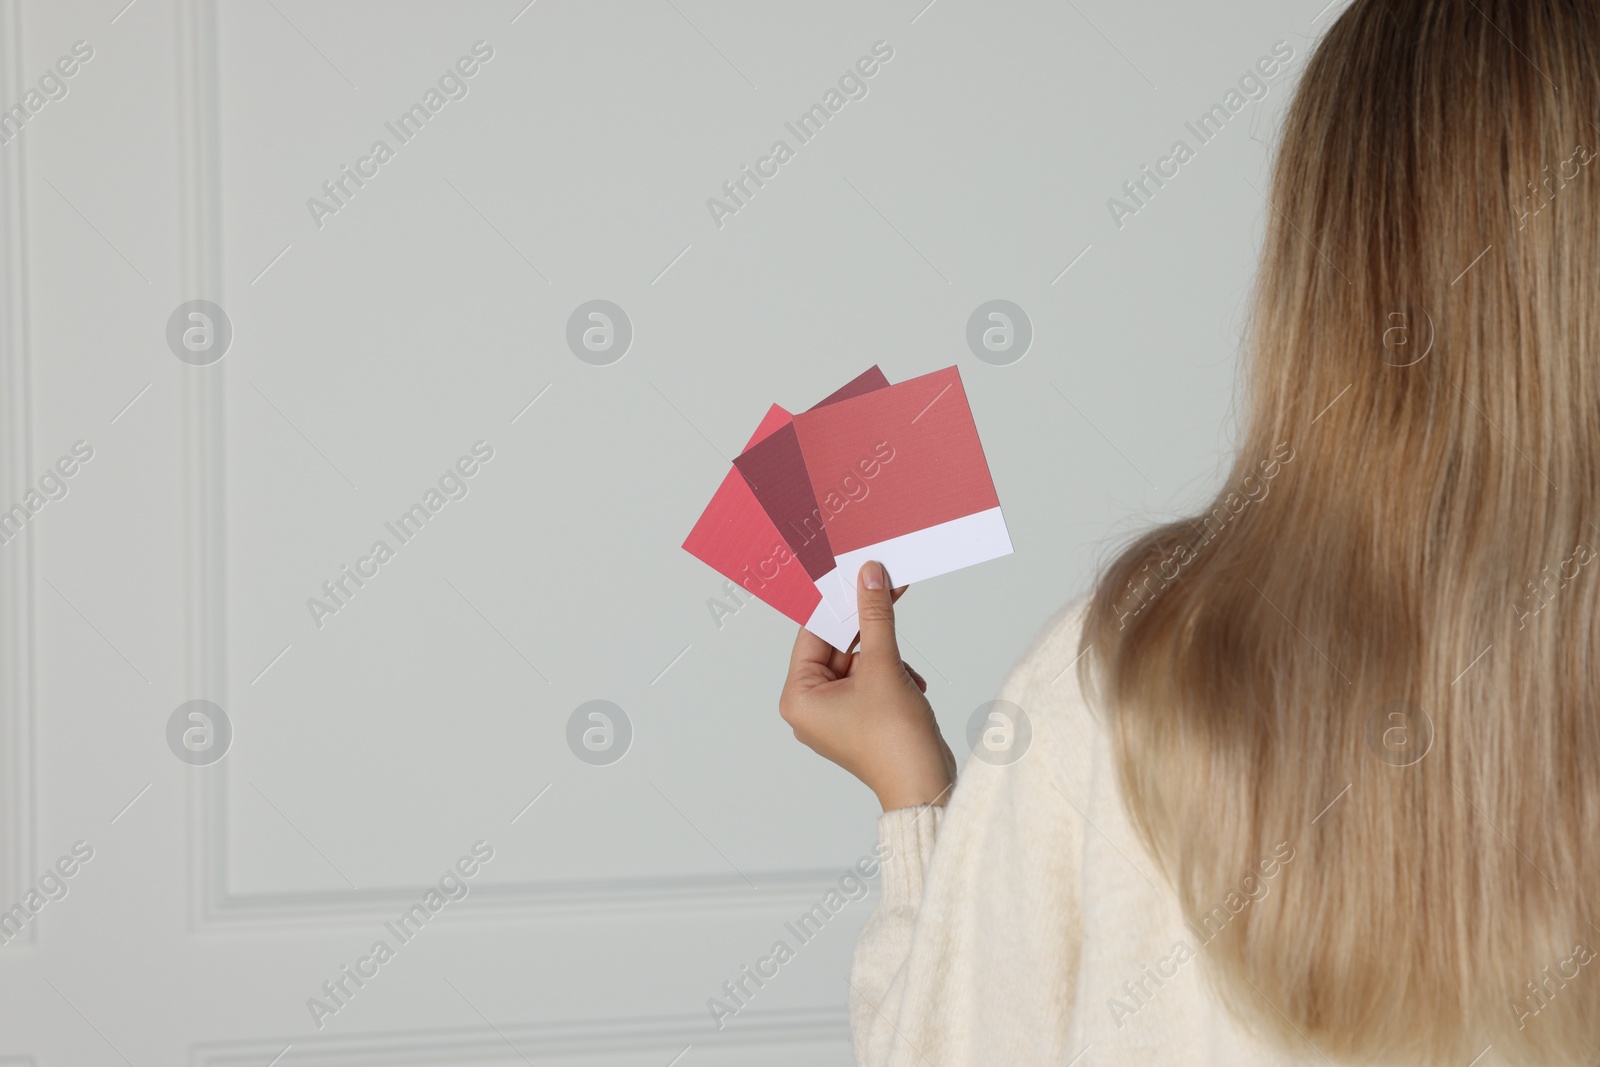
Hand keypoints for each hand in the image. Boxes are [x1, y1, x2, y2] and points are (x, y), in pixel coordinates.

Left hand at [779, 561, 955, 810]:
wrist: (925, 785)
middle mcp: (811, 707)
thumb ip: (874, 617)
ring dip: (888, 659)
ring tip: (906, 676)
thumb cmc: (894, 741)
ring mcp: (836, 715)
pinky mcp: (860, 718)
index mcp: (799, 697)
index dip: (838, 603)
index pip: (813, 633)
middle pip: (837, 646)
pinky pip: (872, 679)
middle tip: (890, 590)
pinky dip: (893, 675)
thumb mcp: (884, 666)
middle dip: (869, 630)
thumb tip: (869, 577)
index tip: (856, 575)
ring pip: (860, 661)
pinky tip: (912, 687)